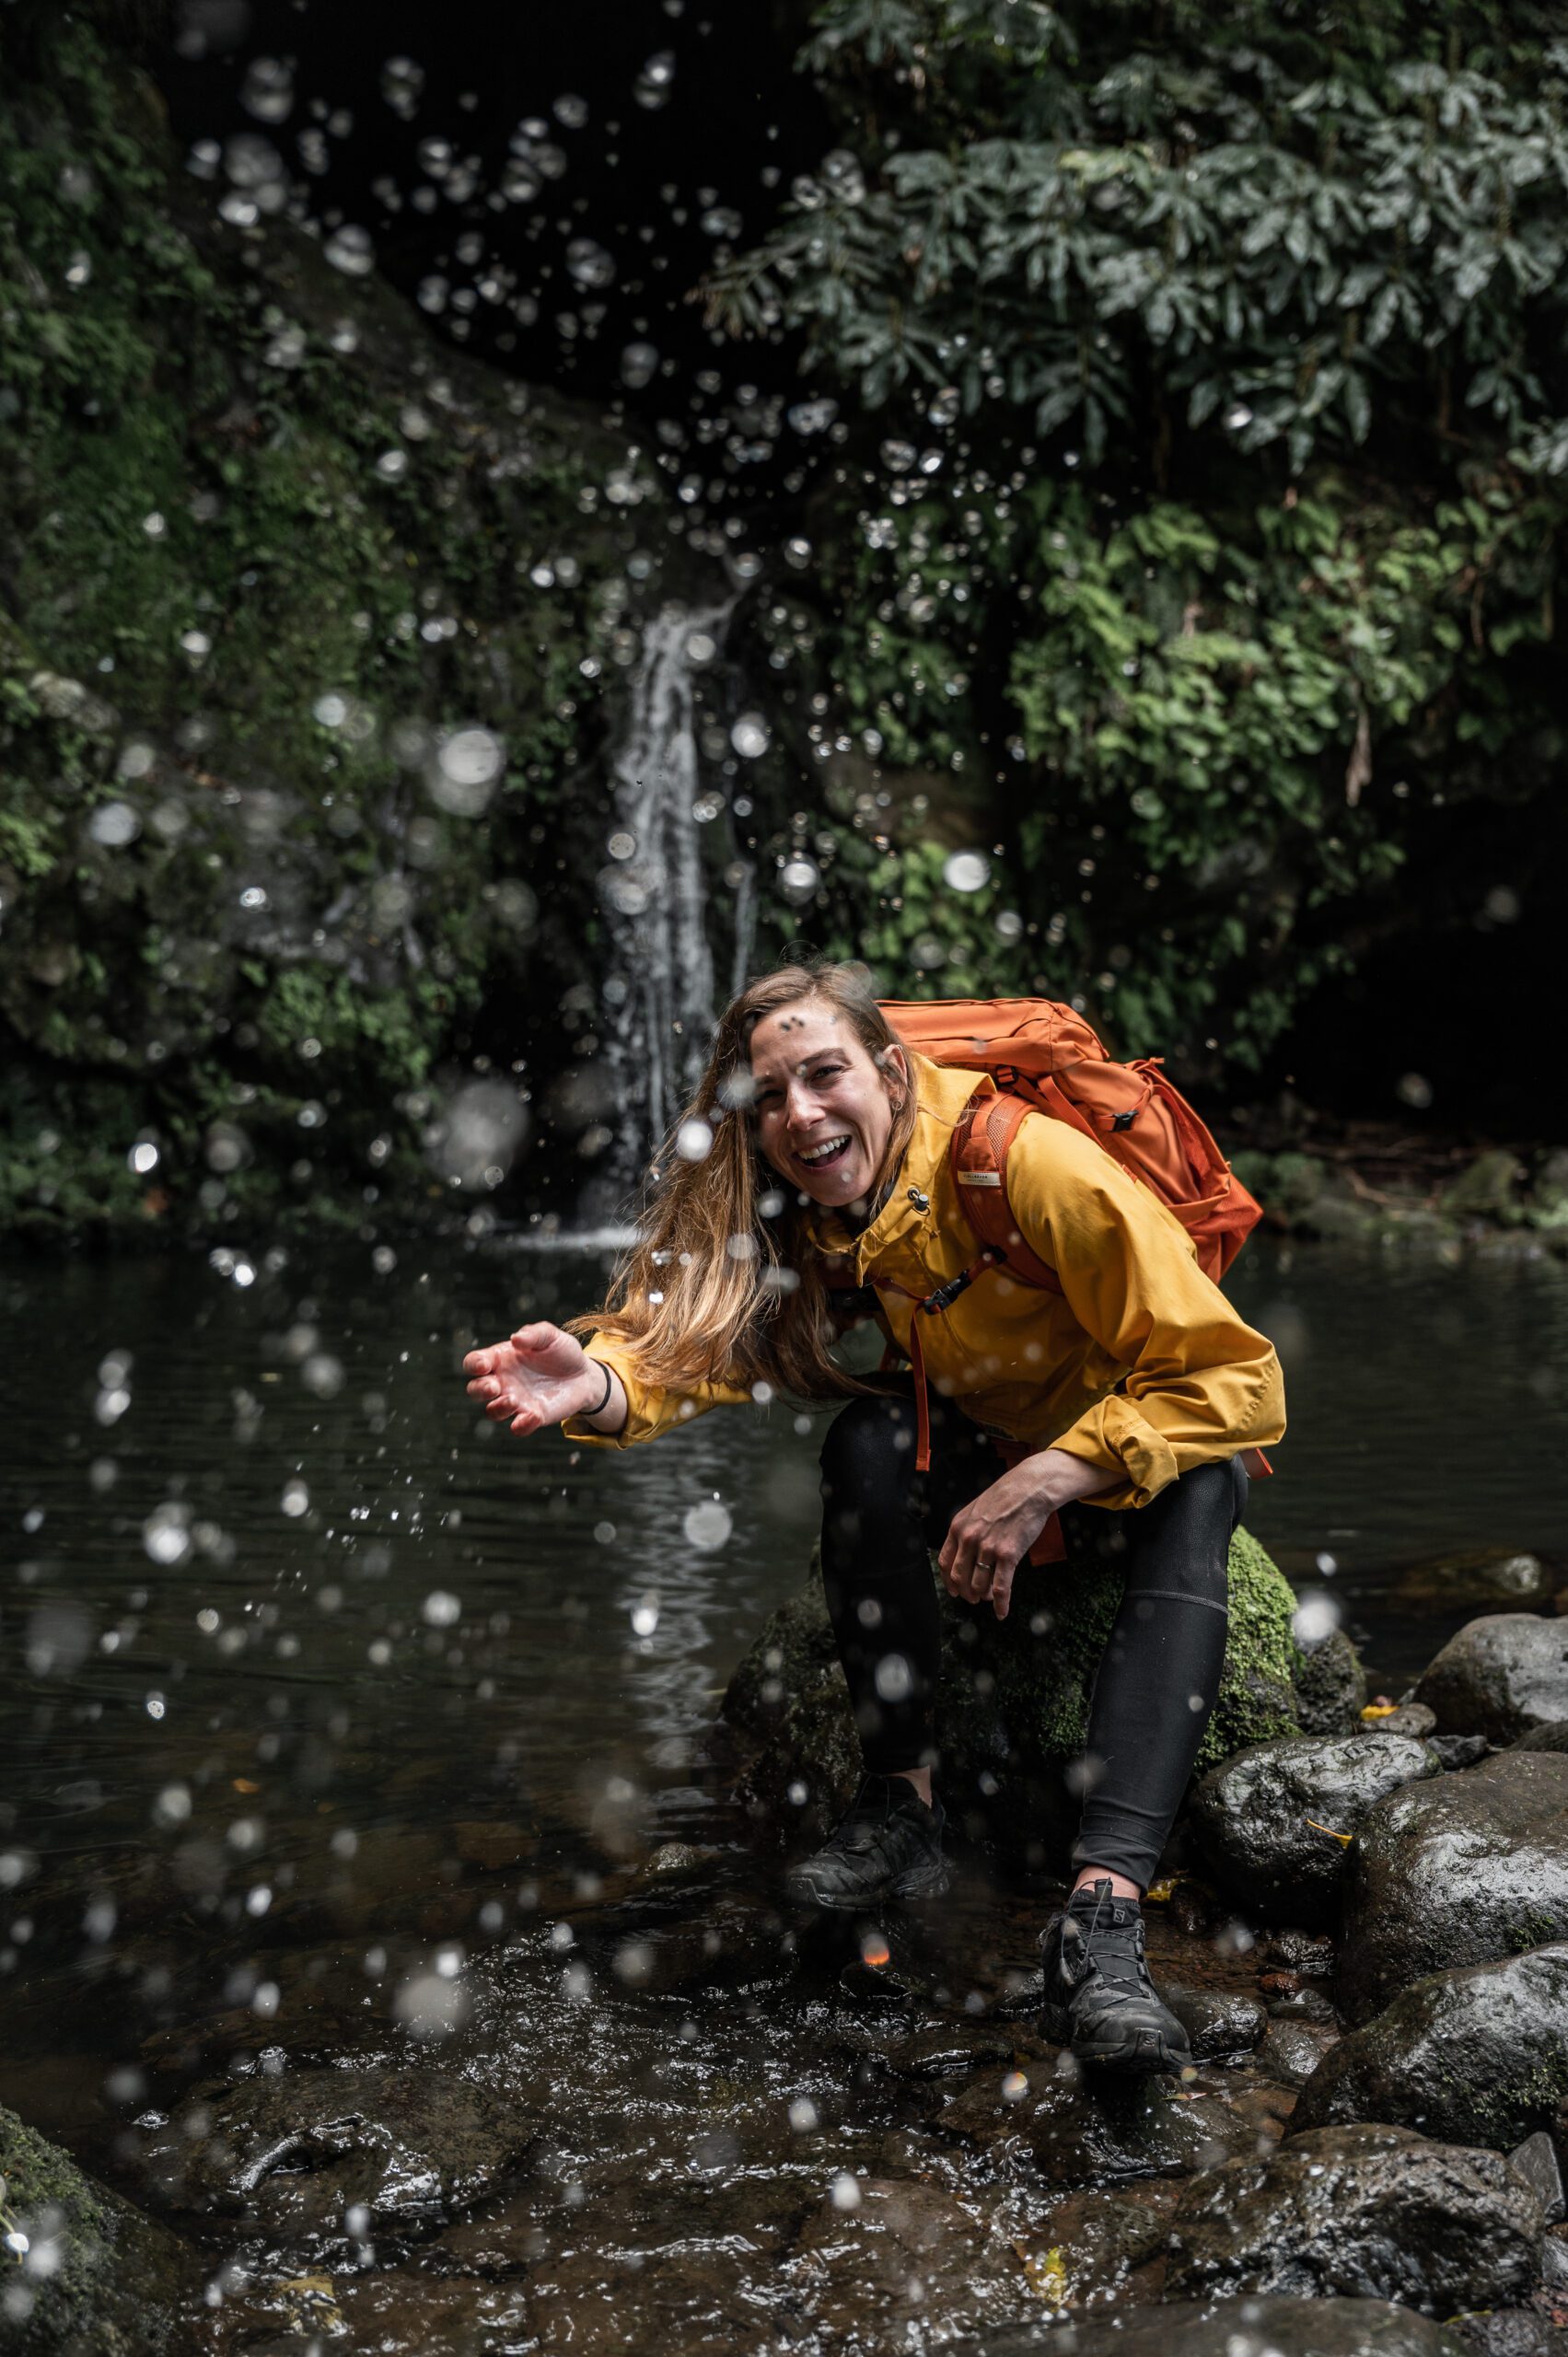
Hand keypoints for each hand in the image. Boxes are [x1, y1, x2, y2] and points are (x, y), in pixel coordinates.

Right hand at [462, 1322, 603, 1437]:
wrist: (584, 1375)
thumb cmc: (561, 1352)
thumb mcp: (550, 1336)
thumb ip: (533, 1334)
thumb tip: (515, 1339)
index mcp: (500, 1359)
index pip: (474, 1363)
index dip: (473, 1365)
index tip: (485, 1365)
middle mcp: (503, 1382)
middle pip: (475, 1390)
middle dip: (479, 1390)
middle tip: (494, 1387)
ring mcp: (516, 1401)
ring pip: (492, 1411)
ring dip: (498, 1408)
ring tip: (512, 1400)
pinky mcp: (532, 1416)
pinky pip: (518, 1427)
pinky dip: (521, 1425)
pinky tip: (533, 1416)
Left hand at [937, 1449, 1102, 1620]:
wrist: (1029, 1489)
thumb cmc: (1005, 1498)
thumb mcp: (975, 1510)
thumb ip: (966, 1531)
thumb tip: (963, 1554)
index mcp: (958, 1527)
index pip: (945, 1563)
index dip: (949, 1581)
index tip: (954, 1590)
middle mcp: (969, 1539)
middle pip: (959, 1578)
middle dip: (965, 1593)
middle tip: (972, 1598)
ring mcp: (988, 1547)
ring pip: (978, 1585)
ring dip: (982, 1597)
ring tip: (988, 1598)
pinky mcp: (1008, 1555)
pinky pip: (1000, 1588)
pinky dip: (1000, 1604)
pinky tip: (1002, 1612)